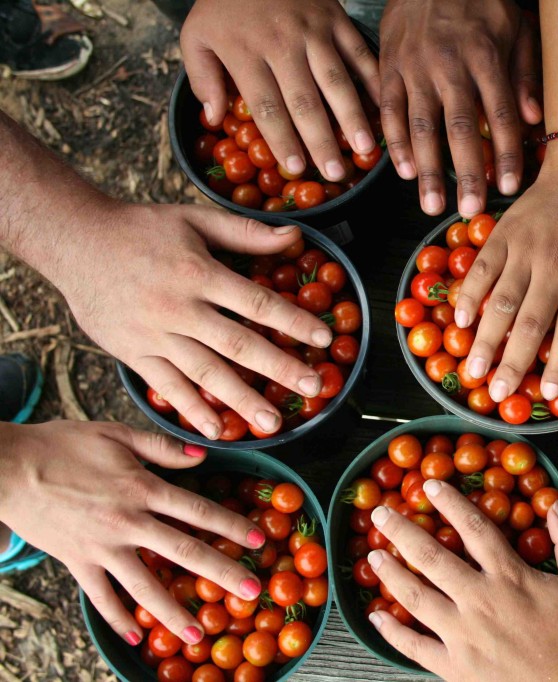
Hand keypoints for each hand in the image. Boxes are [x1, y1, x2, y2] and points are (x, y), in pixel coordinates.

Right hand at [0, 422, 265, 645]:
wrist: (7, 467)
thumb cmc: (62, 444)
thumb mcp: (116, 434)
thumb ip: (162, 445)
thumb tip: (201, 454)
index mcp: (142, 487)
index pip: (197, 509)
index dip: (230, 524)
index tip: (258, 540)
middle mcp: (127, 521)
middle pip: (183, 551)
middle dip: (221, 572)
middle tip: (251, 591)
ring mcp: (101, 546)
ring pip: (144, 585)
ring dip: (174, 612)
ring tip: (200, 635)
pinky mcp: (76, 562)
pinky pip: (101, 596)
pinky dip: (119, 619)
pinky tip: (138, 638)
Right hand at [58, 202, 332, 438]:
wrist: (73, 242)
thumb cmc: (140, 228)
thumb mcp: (195, 219)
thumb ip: (246, 232)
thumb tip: (295, 236)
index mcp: (199, 274)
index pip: (257, 303)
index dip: (293, 321)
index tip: (323, 339)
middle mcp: (179, 309)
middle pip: (237, 344)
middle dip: (278, 368)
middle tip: (312, 389)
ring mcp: (155, 336)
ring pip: (205, 373)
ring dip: (241, 401)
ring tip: (272, 425)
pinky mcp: (133, 354)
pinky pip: (168, 387)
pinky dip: (192, 410)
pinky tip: (217, 432)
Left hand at [181, 0, 380, 180]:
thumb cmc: (224, 5)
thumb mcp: (196, 36)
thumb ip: (203, 78)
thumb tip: (216, 119)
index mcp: (245, 51)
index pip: (266, 105)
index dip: (282, 140)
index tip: (296, 169)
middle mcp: (282, 44)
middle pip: (305, 101)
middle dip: (321, 141)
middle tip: (336, 173)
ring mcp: (314, 31)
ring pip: (336, 81)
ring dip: (353, 117)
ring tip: (364, 149)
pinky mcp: (337, 19)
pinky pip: (359, 54)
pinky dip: (374, 82)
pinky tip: (384, 108)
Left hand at [365, 479, 557, 681]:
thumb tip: (557, 506)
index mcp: (510, 577)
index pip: (474, 528)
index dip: (450, 502)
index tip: (430, 485)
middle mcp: (479, 601)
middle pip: (432, 557)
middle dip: (402, 531)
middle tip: (381, 514)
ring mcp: (462, 635)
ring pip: (415, 597)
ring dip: (390, 574)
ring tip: (373, 556)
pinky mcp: (453, 667)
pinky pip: (414, 646)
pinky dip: (391, 631)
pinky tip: (375, 616)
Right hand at [379, 0, 541, 216]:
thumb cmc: (481, 3)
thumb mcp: (517, 29)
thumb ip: (526, 75)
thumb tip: (535, 120)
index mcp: (486, 56)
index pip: (500, 113)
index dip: (506, 153)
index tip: (510, 186)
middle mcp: (449, 65)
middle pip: (459, 127)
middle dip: (466, 172)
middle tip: (469, 209)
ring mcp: (415, 67)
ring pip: (420, 125)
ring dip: (427, 169)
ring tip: (431, 204)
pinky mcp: (389, 66)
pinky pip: (390, 110)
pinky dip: (395, 143)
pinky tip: (404, 171)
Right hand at [453, 139, 557, 403]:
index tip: (548, 392)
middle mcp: (554, 268)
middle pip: (531, 324)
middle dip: (513, 363)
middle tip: (498, 394)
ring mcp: (525, 251)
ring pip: (501, 301)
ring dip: (485, 338)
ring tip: (473, 369)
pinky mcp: (503, 235)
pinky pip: (482, 269)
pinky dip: (469, 295)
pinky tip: (461, 321)